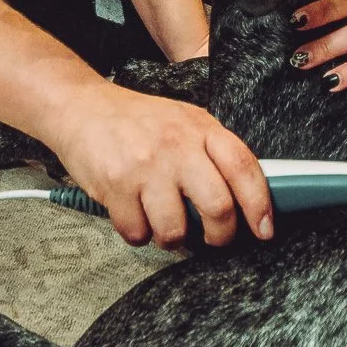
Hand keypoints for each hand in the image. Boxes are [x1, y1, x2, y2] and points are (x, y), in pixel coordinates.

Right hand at [44, 83, 271, 248]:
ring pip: (175, 230)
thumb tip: (246, 198)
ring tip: (164, 223)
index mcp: (201, 128)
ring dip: (172, 238)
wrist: (82, 107)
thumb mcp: (184, 121)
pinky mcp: (115, 186)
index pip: (243, 168)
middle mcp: (177, 146)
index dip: (259, 204)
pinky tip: (134, 214)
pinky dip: (138, 234)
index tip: (264, 229)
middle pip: (218, 206)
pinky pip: (137, 233)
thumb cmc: (137, 121)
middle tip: (213, 238)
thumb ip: (213, 152)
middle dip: (220, 235)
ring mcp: (146, 167)